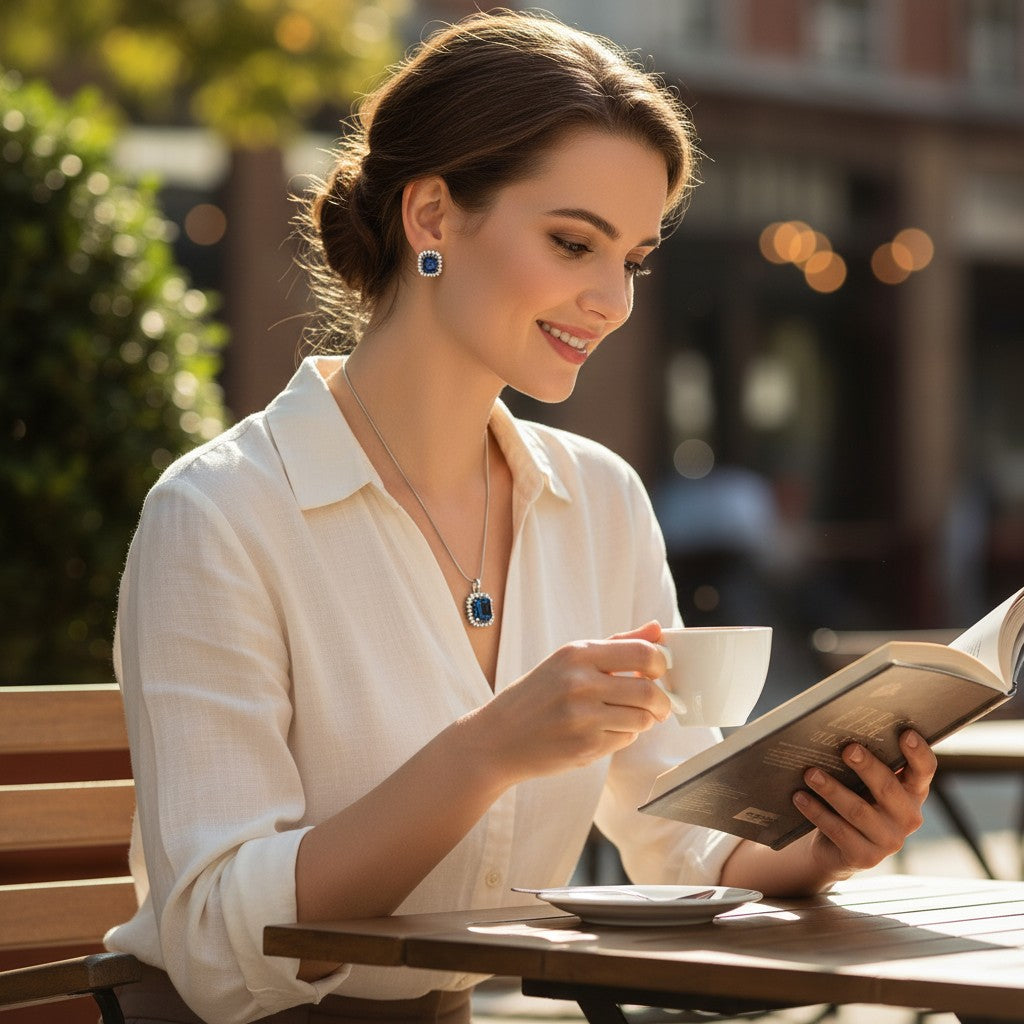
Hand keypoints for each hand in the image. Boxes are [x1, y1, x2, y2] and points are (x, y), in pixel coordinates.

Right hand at [477, 621, 672, 785]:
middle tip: (659, 705)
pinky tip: (603, 731)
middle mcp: (579, 682)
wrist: (498, 737)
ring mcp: (582, 716)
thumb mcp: (569, 660)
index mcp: (577, 653)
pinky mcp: (585, 746)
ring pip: (643, 718)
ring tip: (625, 717)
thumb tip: (657, 629)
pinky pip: (626, 739)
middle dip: (662, 701)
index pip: (643, 653)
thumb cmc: (537, 695)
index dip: (662, 664)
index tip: (660, 672)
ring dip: (643, 720)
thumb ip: (617, 644)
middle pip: (649, 690)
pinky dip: (623, 736)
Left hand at [794, 729, 936, 876]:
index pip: (924, 770)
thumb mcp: (865, 783)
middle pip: (888, 788)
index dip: (918, 752)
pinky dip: (816, 812)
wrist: (838, 847)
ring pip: (858, 810)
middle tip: (847, 749)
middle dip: (867, 766)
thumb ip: (866, 764)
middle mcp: (908, 817)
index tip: (906, 733)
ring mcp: (889, 840)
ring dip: (832, 789)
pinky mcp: (866, 857)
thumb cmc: (855, 800)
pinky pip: (838, 831)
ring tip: (810, 773)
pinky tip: (799, 797)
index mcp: (913, 791)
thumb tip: (842, 735)